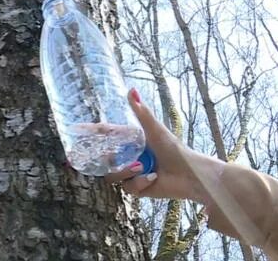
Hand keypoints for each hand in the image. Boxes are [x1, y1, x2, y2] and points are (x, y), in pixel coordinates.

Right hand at [105, 89, 224, 204]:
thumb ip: (142, 112)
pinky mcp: (139, 189)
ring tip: (141, 168)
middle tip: (115, 157)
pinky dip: (140, 182)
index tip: (88, 134)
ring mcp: (133, 175)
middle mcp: (130, 158)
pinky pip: (129, 188)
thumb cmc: (175, 149)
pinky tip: (153, 177)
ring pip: (115, 176)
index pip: (109, 142)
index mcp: (132, 144)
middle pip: (108, 162)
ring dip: (127, 172)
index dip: (100, 140)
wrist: (190, 174)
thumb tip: (131, 89)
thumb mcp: (155, 130)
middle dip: (112, 161)